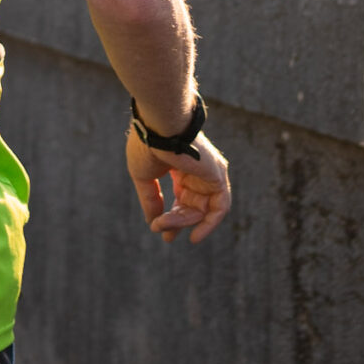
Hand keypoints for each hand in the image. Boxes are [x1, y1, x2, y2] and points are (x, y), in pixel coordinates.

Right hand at [124, 129, 230, 245]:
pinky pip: (219, 207)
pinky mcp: (218, 176)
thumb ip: (150, 199)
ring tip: (164, 224)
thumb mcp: (143, 177)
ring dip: (182, 222)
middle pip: (192, 206)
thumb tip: (153, 223)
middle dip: (177, 223)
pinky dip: (210, 223)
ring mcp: (209, 173)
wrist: (159, 126)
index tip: (159, 230)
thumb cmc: (147, 145)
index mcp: (180, 167)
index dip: (172, 217)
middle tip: (163, 234)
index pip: (182, 198)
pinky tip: (195, 237)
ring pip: (201, 209)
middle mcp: (198, 171)